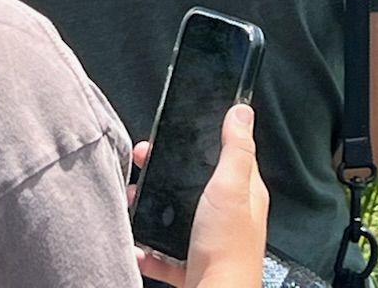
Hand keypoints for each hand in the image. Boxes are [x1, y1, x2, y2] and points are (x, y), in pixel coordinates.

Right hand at [131, 106, 267, 287]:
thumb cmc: (226, 248)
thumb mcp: (231, 188)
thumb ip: (235, 149)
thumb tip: (242, 111)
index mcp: (243, 194)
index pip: (227, 154)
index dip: (201, 138)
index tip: (175, 129)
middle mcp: (227, 216)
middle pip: (193, 182)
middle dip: (165, 171)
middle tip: (144, 160)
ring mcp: (208, 241)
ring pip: (175, 214)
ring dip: (152, 206)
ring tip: (134, 198)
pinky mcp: (191, 265)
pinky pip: (164, 251)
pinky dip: (148, 247)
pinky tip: (138, 242)